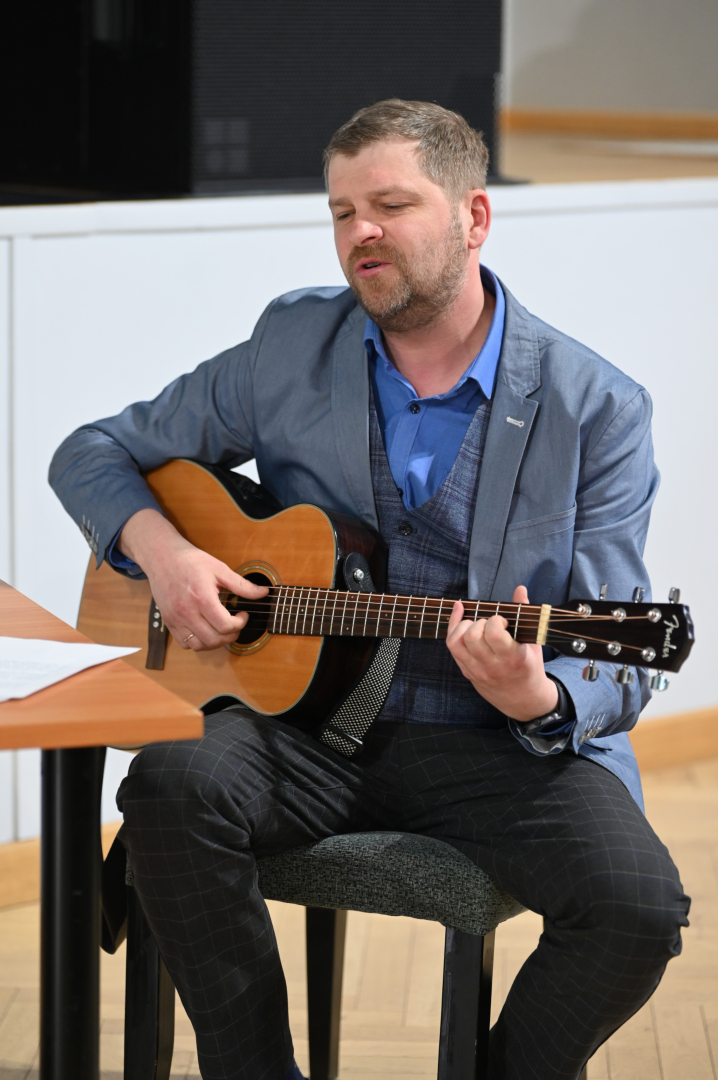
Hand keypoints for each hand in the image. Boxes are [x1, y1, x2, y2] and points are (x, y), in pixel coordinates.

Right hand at [117, 509, 267, 650]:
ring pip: (199, 645)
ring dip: (215, 642)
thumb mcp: (219, 569)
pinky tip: (206, 630)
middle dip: (231, 635)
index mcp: (201, 597)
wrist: (162, 557)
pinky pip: (184, 644)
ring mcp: (175, 619)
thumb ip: (242, 585)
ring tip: (222, 630)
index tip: (243, 615)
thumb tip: (263, 593)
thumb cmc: (190, 561)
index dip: (240, 624)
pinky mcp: (168, 622)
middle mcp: (187, 611)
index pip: (225, 626)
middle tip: (236, 625)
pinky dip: (198, 643)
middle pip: (214, 639)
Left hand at [446, 585, 558, 721]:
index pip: (493, 633)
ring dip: (463, 626)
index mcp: (513, 658)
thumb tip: (520, 589)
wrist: (523, 701)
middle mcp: (492, 666)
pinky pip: (452, 648)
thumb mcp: (533, 643)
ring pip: (456, 642)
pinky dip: (453, 629)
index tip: (503, 621)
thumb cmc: (530, 667)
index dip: (496, 620)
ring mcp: (477, 671)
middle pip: (472, 636)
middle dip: (479, 622)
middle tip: (490, 625)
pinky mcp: (467, 672)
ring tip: (476, 624)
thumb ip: (524, 614)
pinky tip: (460, 616)